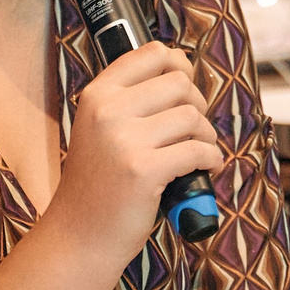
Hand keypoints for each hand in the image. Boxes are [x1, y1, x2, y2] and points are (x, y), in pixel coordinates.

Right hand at [49, 42, 221, 261]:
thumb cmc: (98, 183)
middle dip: (197, 104)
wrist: (78, 236)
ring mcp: (124, 141)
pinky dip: (211, 158)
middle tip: (193, 129)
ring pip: (192, 116)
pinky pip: (198, 150)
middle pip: (179, 83)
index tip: (184, 87)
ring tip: (199, 151)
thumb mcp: (99, 128)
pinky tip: (206, 168)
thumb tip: (180, 65)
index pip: (151, 53)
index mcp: (97, 95)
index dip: (178, 65)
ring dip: (206, 135)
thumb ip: (129, 99)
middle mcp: (107, 111)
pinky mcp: (144, 171)